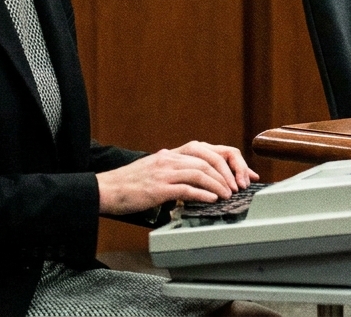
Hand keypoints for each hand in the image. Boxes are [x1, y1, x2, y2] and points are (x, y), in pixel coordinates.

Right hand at [96, 141, 258, 215]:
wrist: (105, 190)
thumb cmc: (131, 184)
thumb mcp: (158, 171)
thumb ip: (179, 172)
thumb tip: (202, 184)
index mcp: (173, 153)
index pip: (210, 150)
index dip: (232, 161)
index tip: (246, 175)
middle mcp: (171, 157)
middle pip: (210, 158)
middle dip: (229, 172)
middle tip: (239, 187)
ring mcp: (164, 171)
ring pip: (200, 171)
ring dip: (219, 184)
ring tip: (228, 195)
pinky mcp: (157, 187)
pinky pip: (185, 188)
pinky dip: (202, 193)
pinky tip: (211, 200)